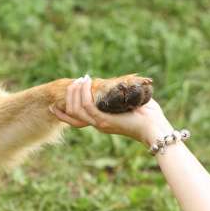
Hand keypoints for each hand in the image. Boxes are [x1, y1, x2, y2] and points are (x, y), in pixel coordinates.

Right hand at [50, 75, 173, 146]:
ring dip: (75, 93)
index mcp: (101, 122)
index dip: (62, 114)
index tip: (53, 106)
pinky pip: (86, 105)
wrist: (156, 129)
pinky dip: (83, 93)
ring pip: (76, 108)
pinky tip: (87, 83)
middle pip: (72, 113)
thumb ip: (122, 96)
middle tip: (75, 82)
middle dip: (70, 96)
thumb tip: (122, 83)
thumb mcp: (130, 104)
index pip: (75, 121)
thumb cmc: (149, 118)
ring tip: (79, 81)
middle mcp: (97, 124)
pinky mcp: (104, 120)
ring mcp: (99, 123)